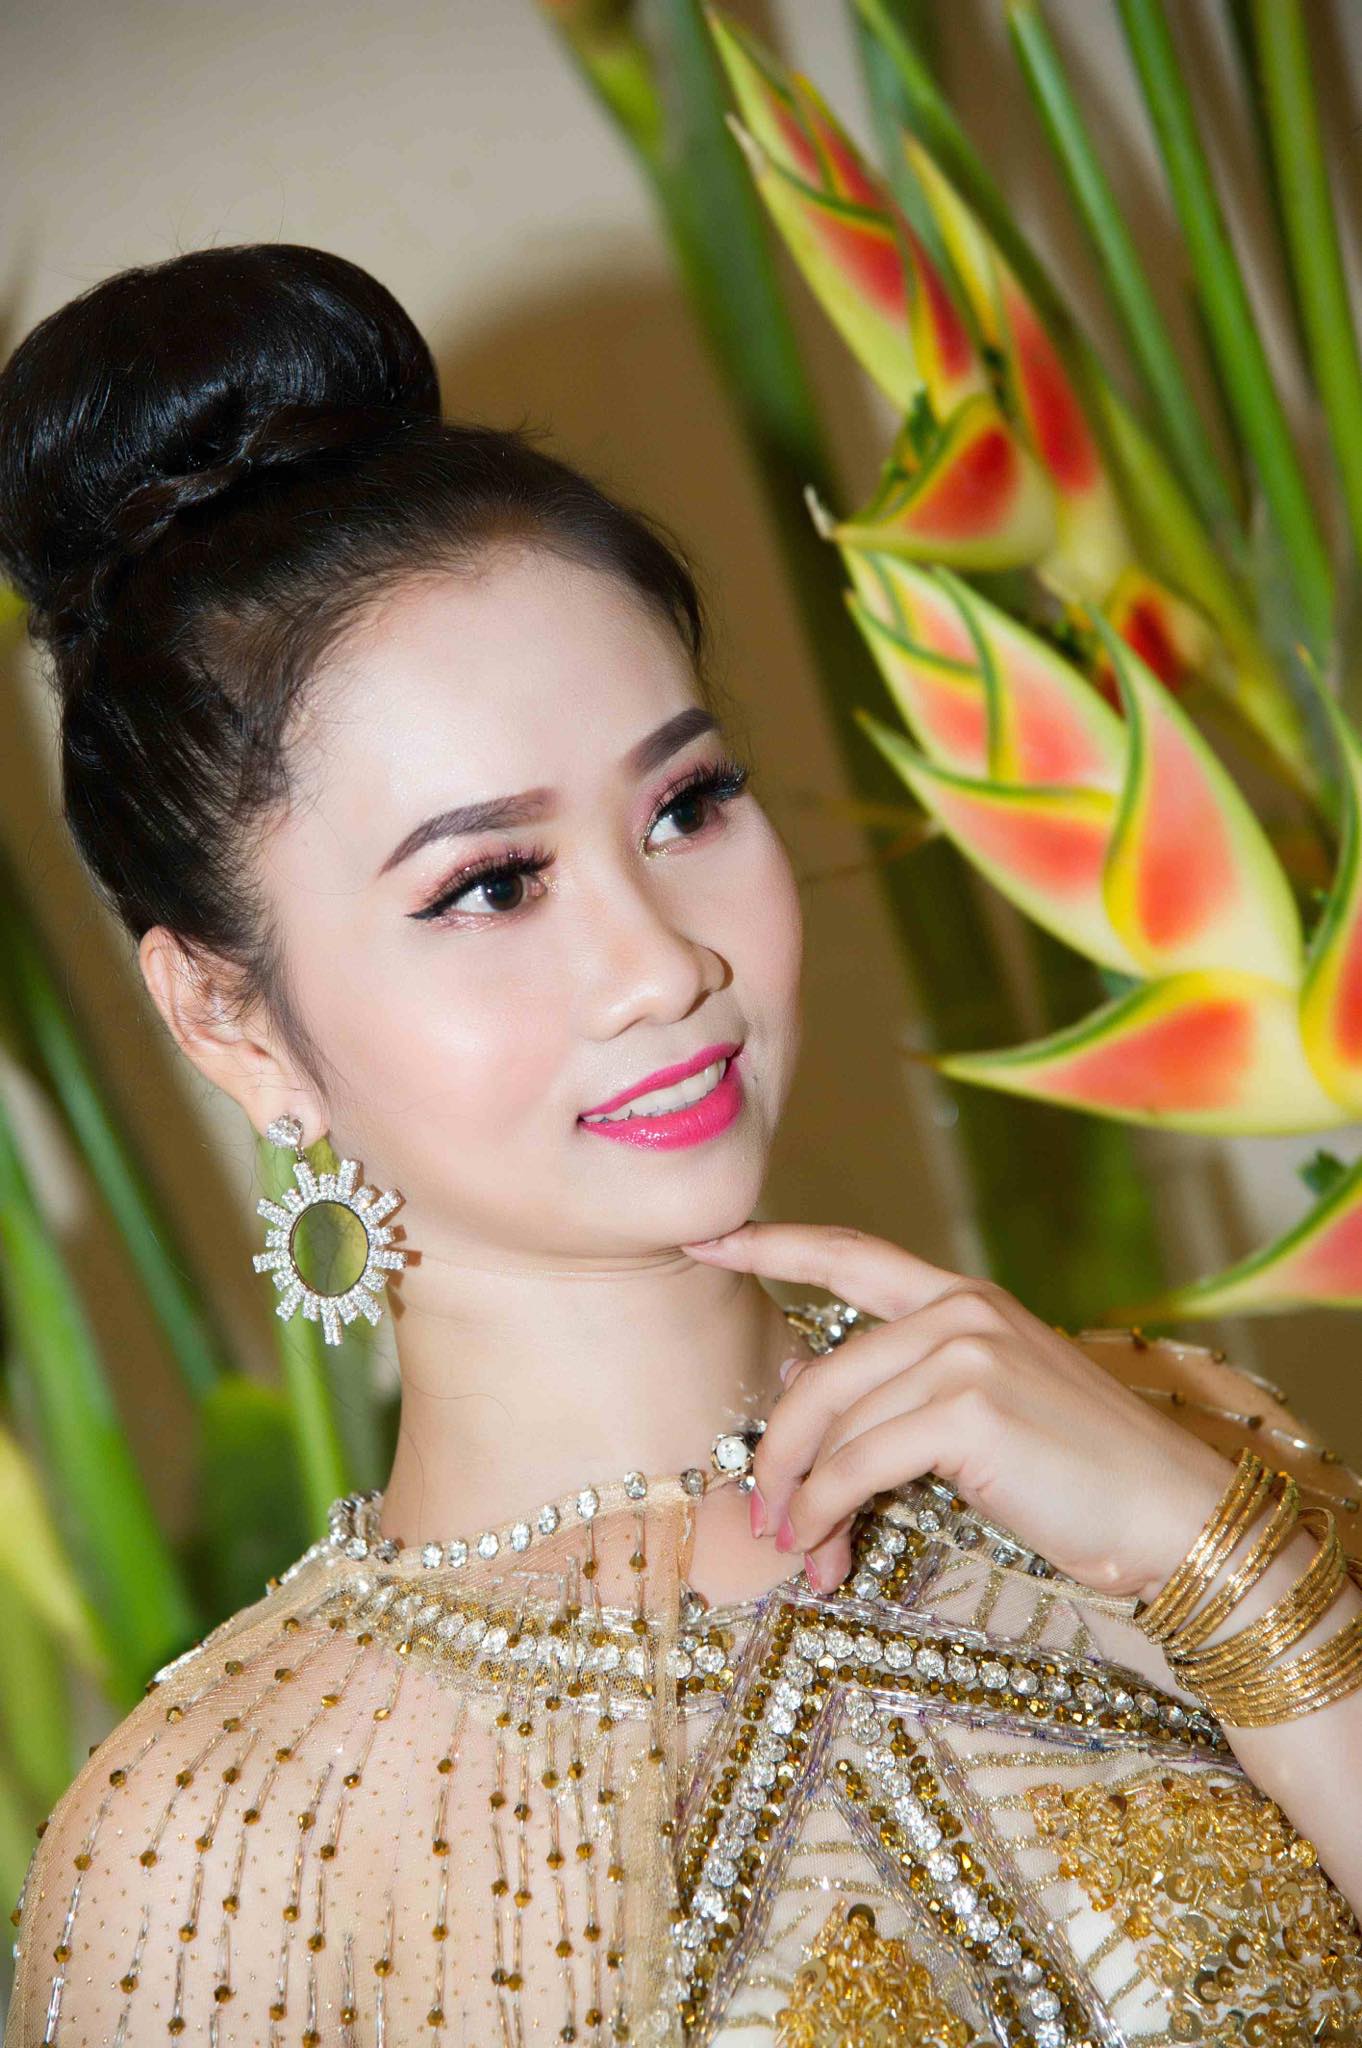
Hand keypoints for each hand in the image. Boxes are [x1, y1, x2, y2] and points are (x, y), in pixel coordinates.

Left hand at [681, 1221, 1235, 1600]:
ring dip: (801, 1500)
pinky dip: (826, 1514)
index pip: (848, 1254)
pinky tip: (825, 1551)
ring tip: (799, 1552)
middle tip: (762, 1515)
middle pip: (820, 1372)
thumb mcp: (986, 1408)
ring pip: (832, 1426)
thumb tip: (803, 1395)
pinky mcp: (968, 1410)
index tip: (706, 1237)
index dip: (772, 1243)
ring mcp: (965, 1353)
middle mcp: (960, 1311)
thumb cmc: (1081, 1474)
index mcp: (963, 1298)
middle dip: (776, 1449)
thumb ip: (904, 1388)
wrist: (1173, 1513)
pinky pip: (857, 1465)